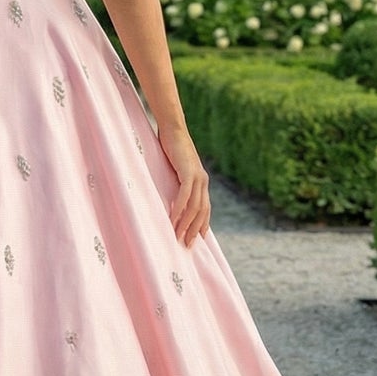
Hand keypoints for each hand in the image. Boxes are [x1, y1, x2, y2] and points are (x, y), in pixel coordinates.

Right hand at [158, 121, 210, 246]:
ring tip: (178, 236)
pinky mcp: (189, 172)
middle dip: (194, 230)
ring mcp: (198, 176)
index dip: (202, 225)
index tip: (198, 240)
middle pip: (202, 212)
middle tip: (187, 246)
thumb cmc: (172, 148)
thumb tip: (172, 196)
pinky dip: (180, 209)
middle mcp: (203, 181)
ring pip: (195, 206)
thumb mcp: (176, 170)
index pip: (205, 209)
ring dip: (186, 223)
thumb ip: (177, 183)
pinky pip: (185, 195)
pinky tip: (173, 219)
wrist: (173, 129)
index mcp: (202, 182)